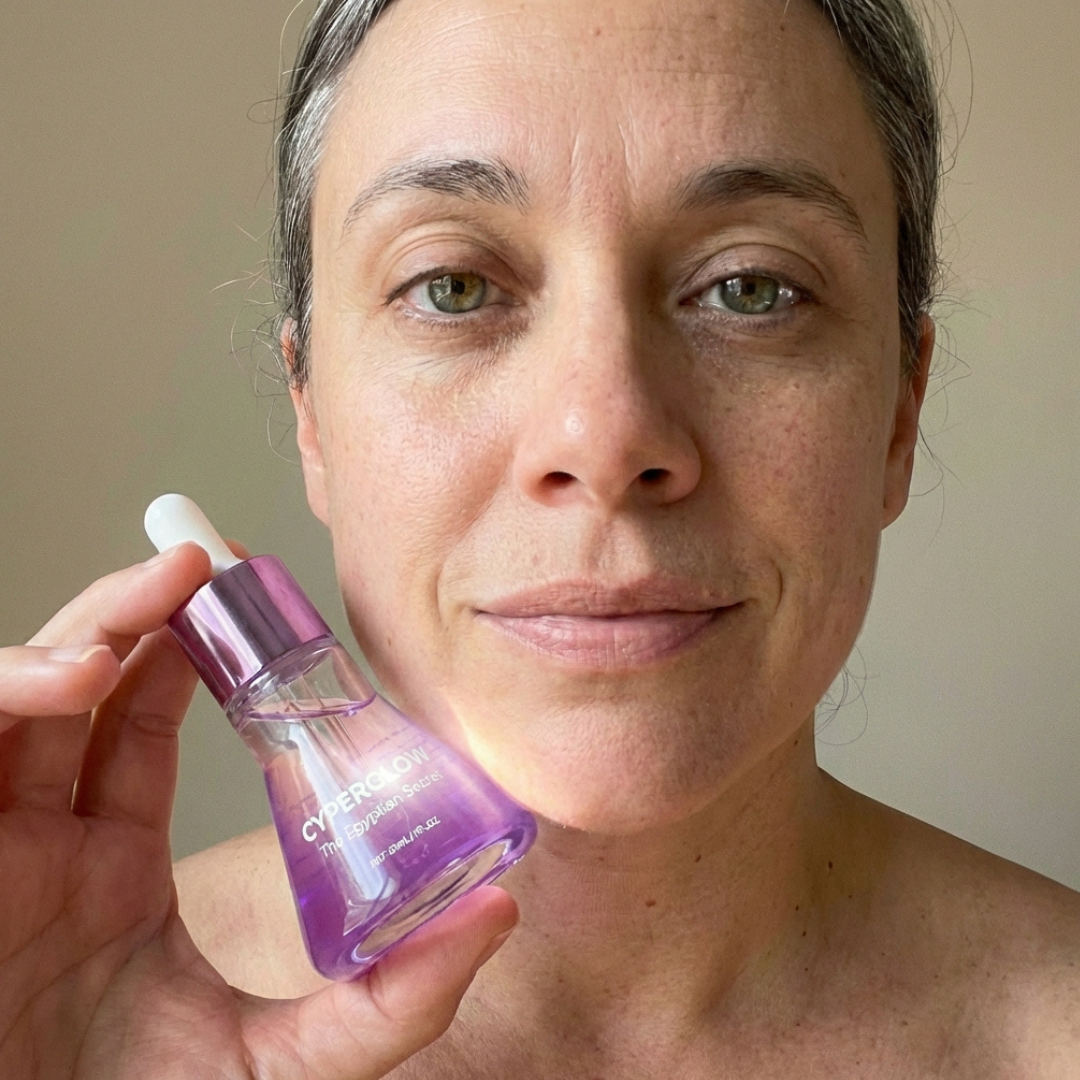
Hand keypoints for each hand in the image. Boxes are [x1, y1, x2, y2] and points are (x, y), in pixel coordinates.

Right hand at [0, 544, 517, 1078]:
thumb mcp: (284, 1066)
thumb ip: (388, 1002)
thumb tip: (495, 913)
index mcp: (112, 869)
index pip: (140, 723)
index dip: (184, 650)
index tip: (247, 595)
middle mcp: (48, 842)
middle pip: (84, 686)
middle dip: (136, 610)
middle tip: (204, 561)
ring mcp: (0, 845)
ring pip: (23, 697)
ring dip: (82, 630)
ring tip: (157, 601)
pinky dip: (10, 691)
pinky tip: (75, 677)